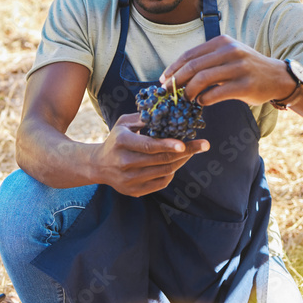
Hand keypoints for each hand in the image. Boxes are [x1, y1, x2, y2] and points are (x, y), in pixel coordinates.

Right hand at [92, 113, 208, 196]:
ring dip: (181, 161)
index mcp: (121, 142)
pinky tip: (174, 163)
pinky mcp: (134, 191)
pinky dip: (171, 172)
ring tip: (190, 151)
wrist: (98, 166)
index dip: (168, 145)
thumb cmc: (116, 140)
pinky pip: (161, 183)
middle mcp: (124, 162)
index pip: (148, 146)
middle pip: (161, 160)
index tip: (185, 143)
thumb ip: (143, 118)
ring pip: (164, 171)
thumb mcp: (123, 124)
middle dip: (186, 152)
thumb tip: (167, 111)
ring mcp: (129, 179)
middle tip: (203, 144)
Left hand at [159, 36, 295, 105]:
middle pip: (192, 67)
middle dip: (175, 81)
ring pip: (202, 80)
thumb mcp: (227, 56)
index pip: (189, 55)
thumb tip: (175, 76)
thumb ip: (206, 61)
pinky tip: (201, 102)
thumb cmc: (246, 68)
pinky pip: (216, 94)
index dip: (172, 69)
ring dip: (188, 92)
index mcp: (222, 42)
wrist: (277, 77)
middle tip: (167, 93)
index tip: (163, 81)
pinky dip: (204, 100)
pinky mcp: (245, 85)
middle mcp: (230, 51)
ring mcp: (239, 67)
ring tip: (185, 99)